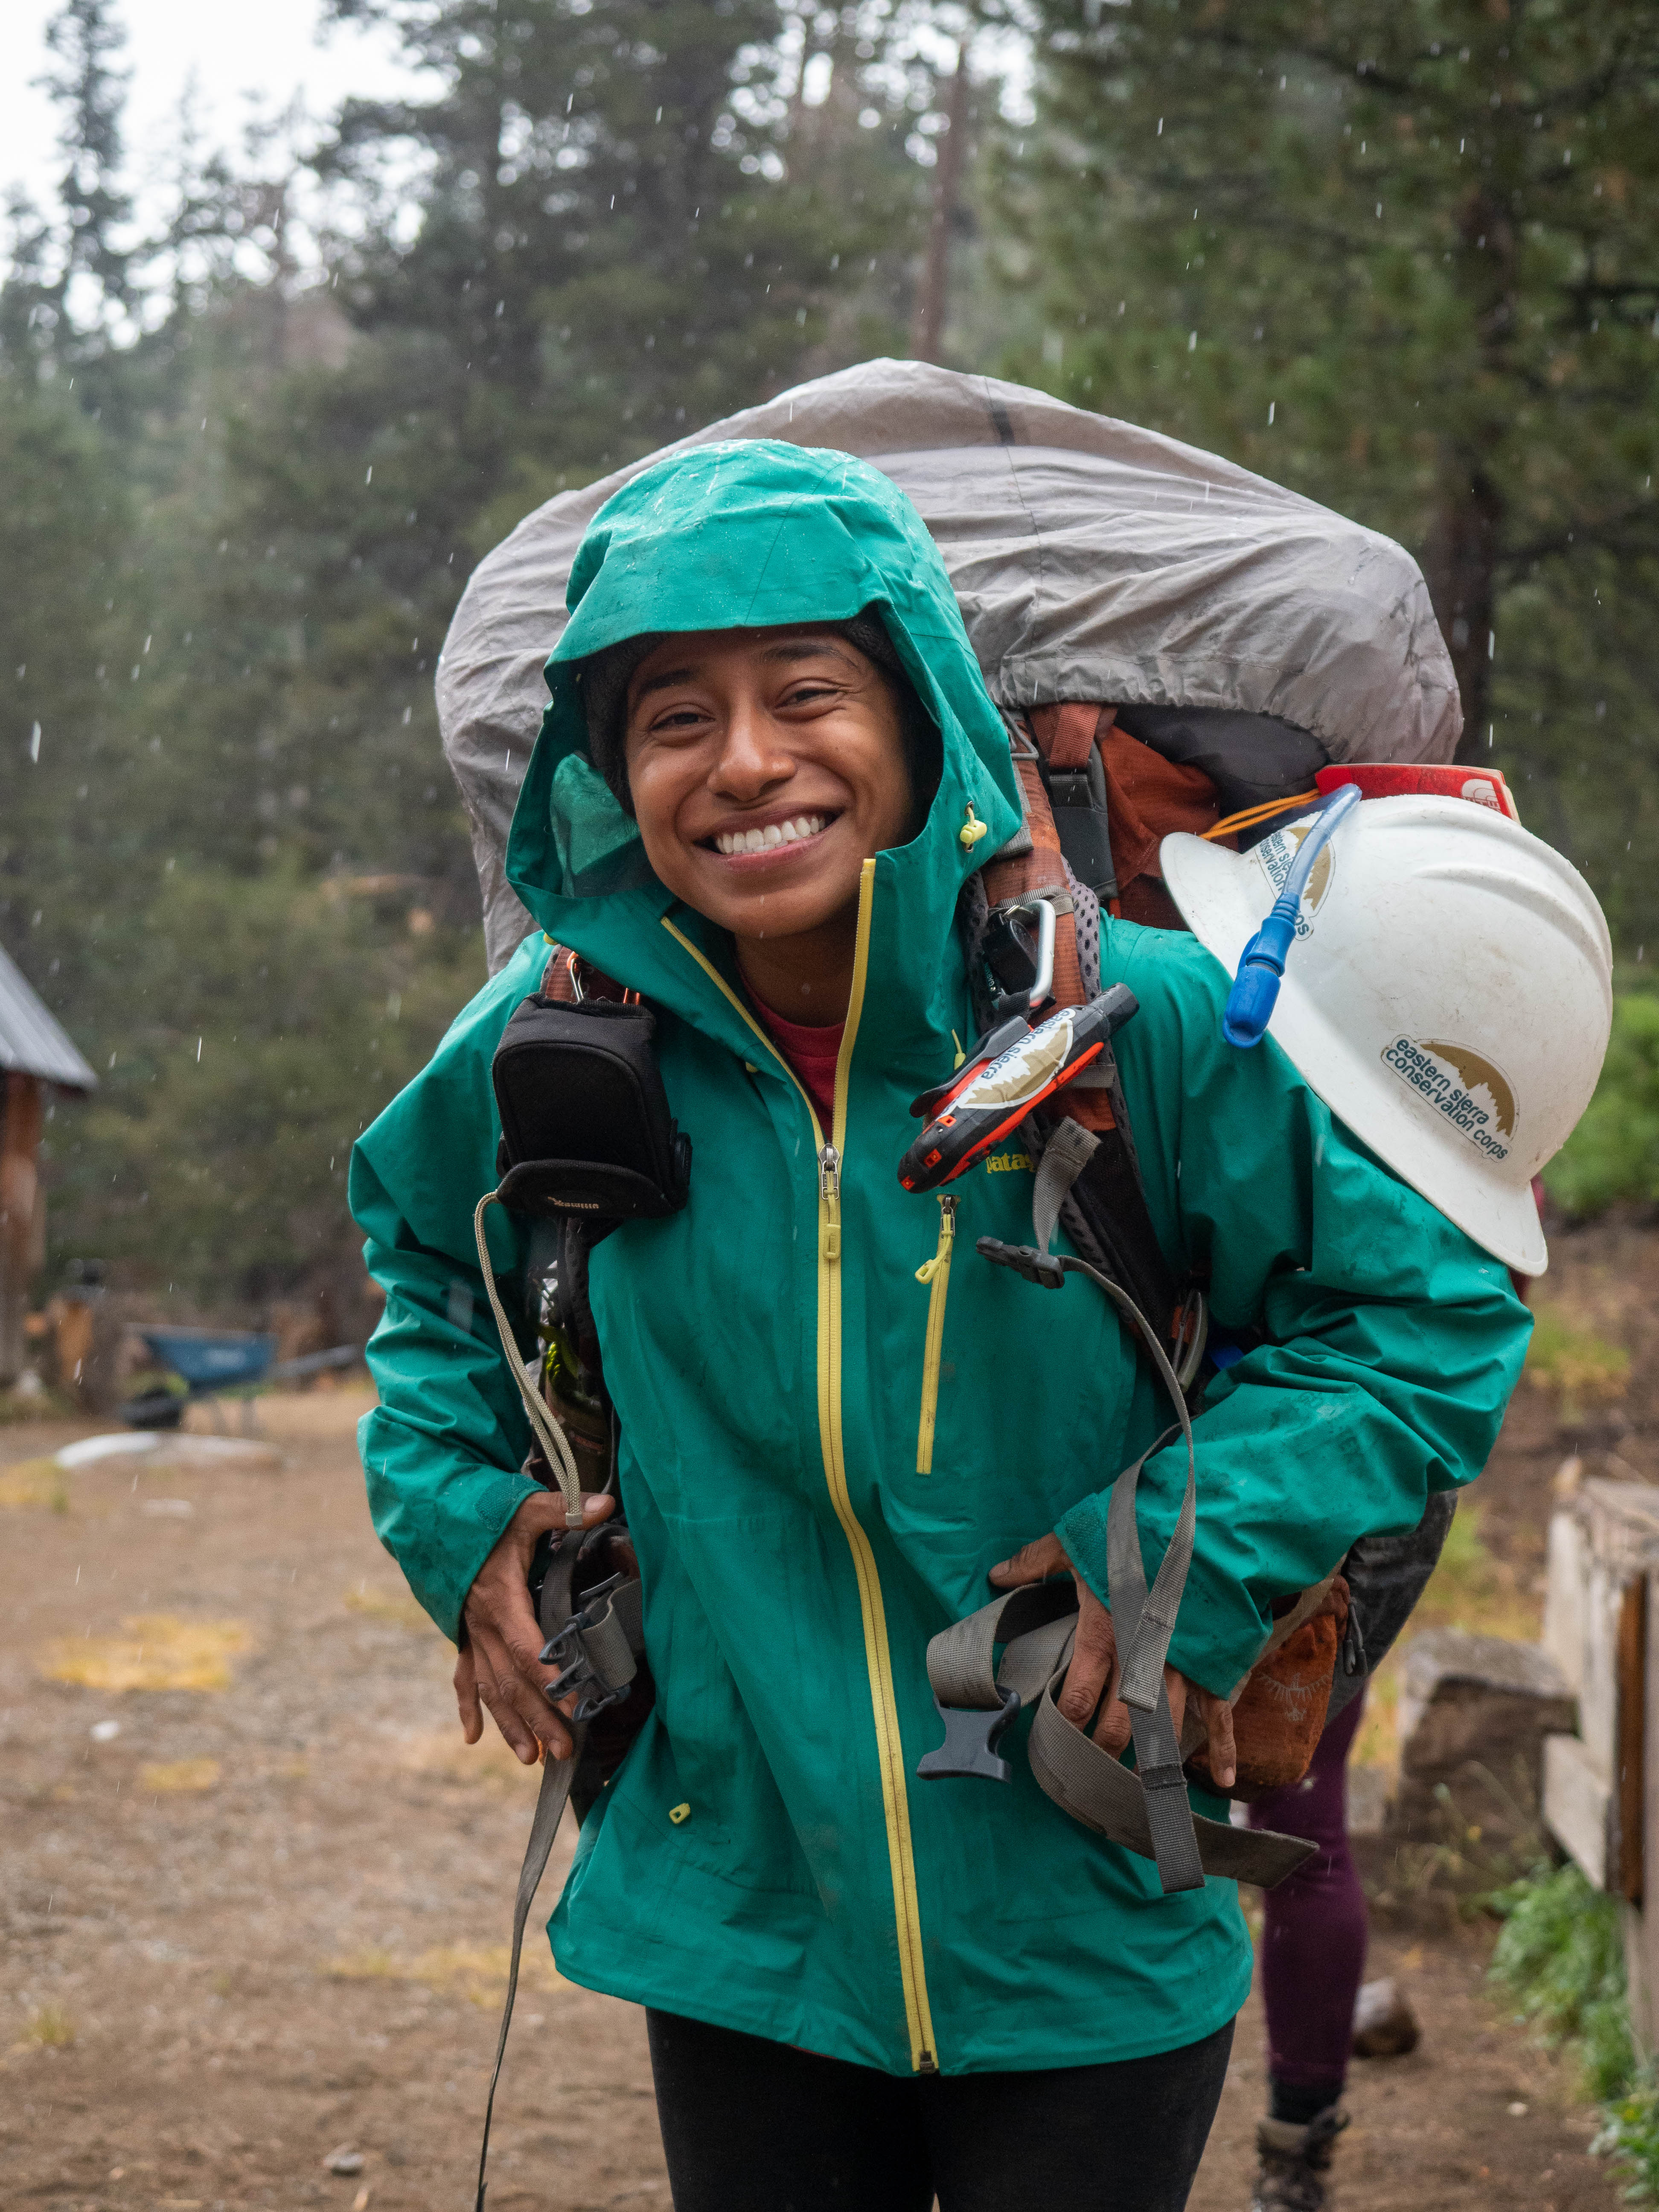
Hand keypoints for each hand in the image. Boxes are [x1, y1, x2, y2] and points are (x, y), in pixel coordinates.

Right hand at [455, 1488, 615, 1765]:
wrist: (435, 1514)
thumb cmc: (485, 1513)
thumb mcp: (524, 1507)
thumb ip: (564, 1508)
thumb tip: (606, 1503)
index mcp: (500, 1600)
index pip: (528, 1648)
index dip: (551, 1676)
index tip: (573, 1703)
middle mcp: (482, 1625)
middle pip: (512, 1681)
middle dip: (538, 1717)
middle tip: (565, 1750)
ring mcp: (470, 1633)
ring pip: (490, 1688)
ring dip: (510, 1724)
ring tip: (532, 1758)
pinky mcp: (463, 1634)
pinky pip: (464, 1677)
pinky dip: (468, 1706)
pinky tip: (472, 1737)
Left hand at [989, 1532, 1236, 1790]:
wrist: (1202, 1517)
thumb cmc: (1136, 1526)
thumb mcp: (1078, 1537)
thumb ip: (1037, 1561)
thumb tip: (997, 1575)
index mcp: (1103, 1632)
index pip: (1076, 1698)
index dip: (1063, 1726)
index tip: (1052, 1743)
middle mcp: (1141, 1659)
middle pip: (1119, 1726)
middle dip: (1103, 1752)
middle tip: (1089, 1770)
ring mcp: (1182, 1665)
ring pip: (1163, 1729)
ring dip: (1151, 1760)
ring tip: (1137, 1787)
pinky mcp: (1214, 1662)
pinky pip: (1221, 1713)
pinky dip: (1224, 1748)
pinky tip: (1221, 1781)